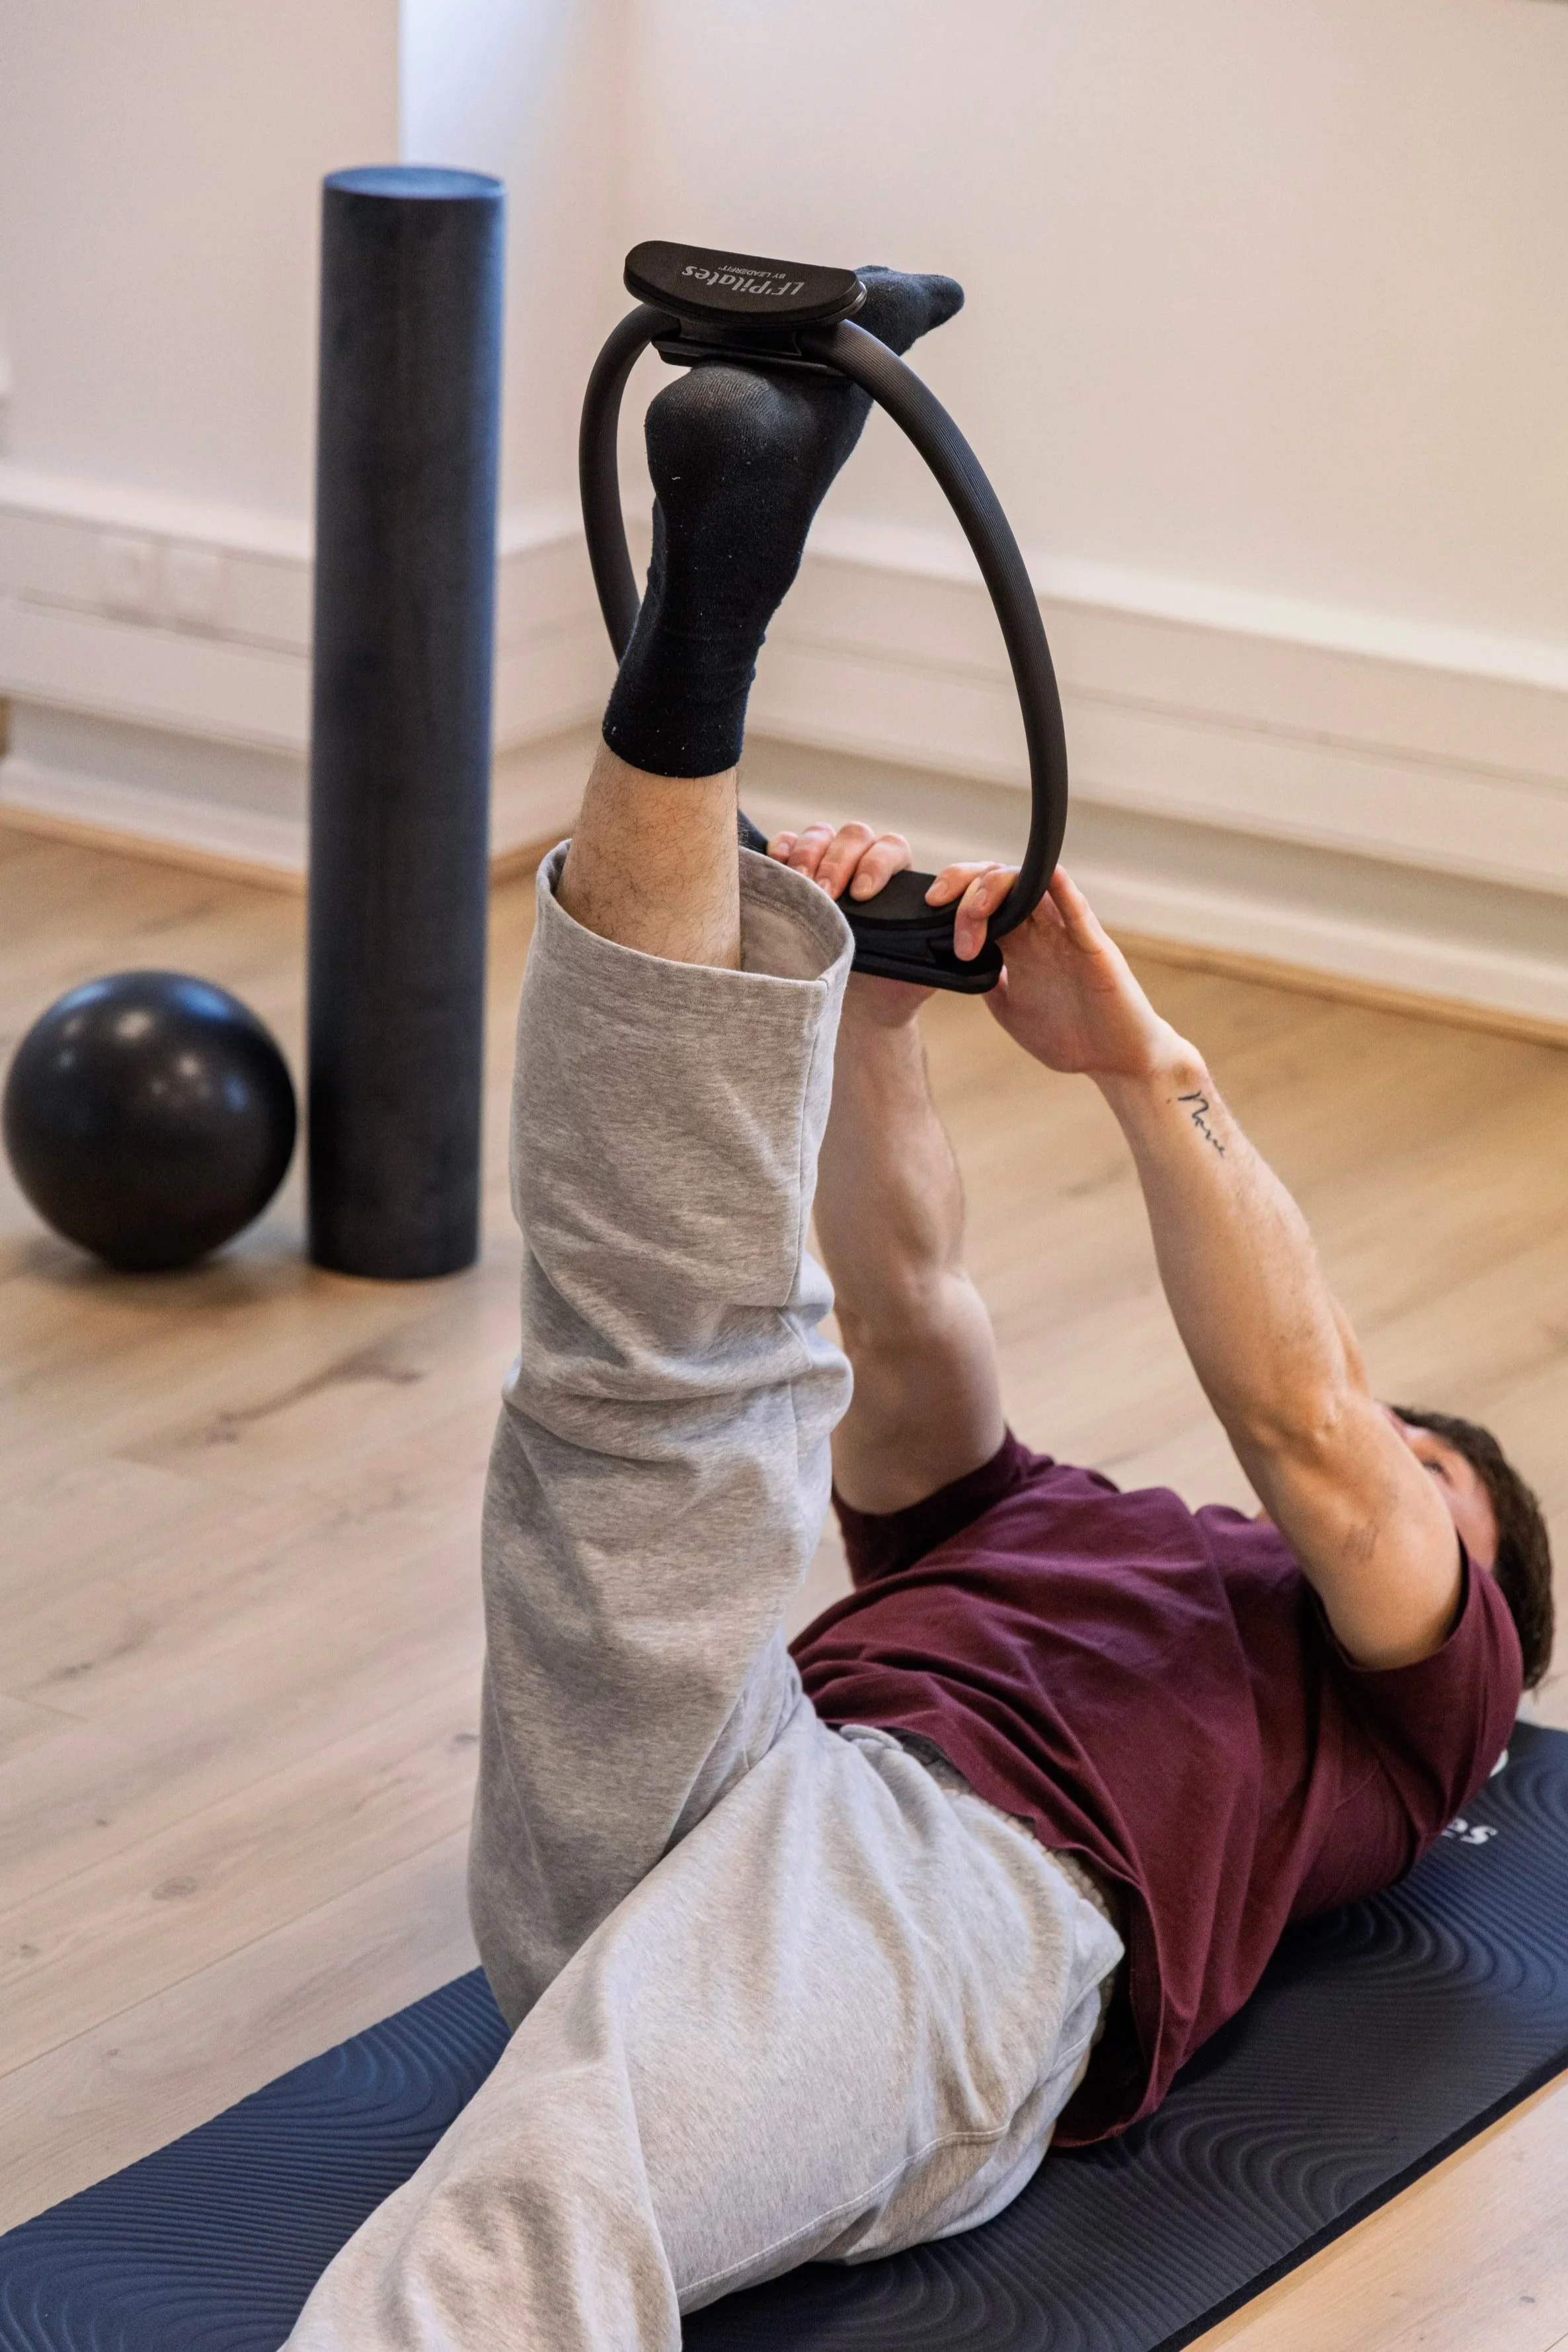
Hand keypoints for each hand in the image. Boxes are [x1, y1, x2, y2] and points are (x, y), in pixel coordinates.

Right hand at [768, 821, 933, 1025]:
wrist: (857, 1007)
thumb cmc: (890, 986)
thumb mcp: (917, 973)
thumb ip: (933, 953)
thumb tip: (950, 942)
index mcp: (897, 879)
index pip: (892, 848)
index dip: (877, 864)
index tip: (863, 894)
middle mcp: (863, 864)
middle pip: (854, 836)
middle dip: (837, 862)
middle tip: (825, 895)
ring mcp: (827, 865)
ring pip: (820, 835)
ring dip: (807, 855)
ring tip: (799, 885)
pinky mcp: (795, 875)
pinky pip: (787, 845)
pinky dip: (781, 849)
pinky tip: (776, 864)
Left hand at [925, 861, 1187, 1081]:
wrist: (1113, 1060)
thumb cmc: (1068, 1036)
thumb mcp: (1008, 1011)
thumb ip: (985, 983)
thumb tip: (946, 965)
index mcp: (1019, 945)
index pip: (982, 901)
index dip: (952, 896)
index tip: (926, 911)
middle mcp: (1040, 931)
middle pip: (1000, 883)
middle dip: (965, 888)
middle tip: (942, 912)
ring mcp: (1066, 935)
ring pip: (1031, 886)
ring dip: (997, 887)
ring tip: (974, 911)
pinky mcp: (1093, 946)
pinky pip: (1076, 909)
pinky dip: (1061, 889)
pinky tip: (1046, 876)